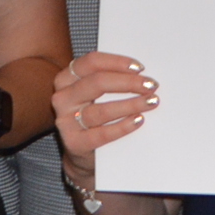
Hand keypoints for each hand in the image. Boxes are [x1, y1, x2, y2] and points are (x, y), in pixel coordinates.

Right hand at [51, 53, 159, 179]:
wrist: (81, 152)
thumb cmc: (93, 116)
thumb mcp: (94, 95)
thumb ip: (110, 80)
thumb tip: (141, 75)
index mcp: (66, 79)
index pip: (91, 63)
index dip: (117, 62)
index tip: (139, 68)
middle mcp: (63, 98)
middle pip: (97, 83)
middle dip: (128, 82)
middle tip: (151, 86)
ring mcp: (66, 121)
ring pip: (101, 110)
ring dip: (131, 105)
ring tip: (151, 102)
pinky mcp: (74, 143)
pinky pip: (102, 134)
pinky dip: (123, 126)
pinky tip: (138, 120)